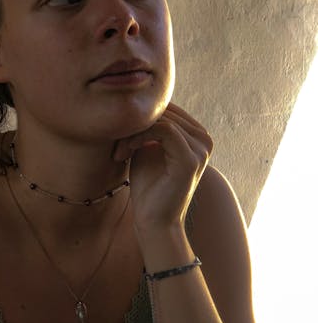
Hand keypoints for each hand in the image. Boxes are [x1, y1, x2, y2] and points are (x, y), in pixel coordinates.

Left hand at [113, 102, 213, 231]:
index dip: (140, 116)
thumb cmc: (148, 186)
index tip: (118, 136)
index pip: (168, 107)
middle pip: (165, 111)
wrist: (153, 220)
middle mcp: (205, 138)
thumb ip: (148, 126)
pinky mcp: (191, 159)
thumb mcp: (147, 147)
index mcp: (197, 134)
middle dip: (135, 124)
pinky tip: (127, 151)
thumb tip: (136, 101)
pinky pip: (164, 130)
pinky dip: (140, 137)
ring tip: (119, 150)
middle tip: (116, 145)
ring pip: (162, 119)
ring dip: (134, 132)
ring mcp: (202, 148)